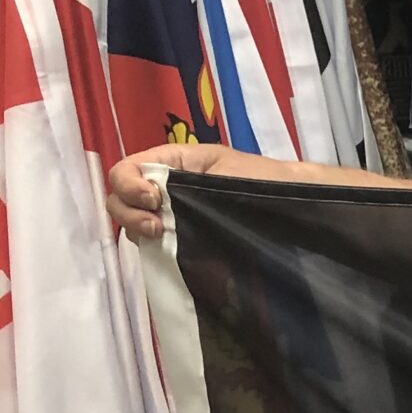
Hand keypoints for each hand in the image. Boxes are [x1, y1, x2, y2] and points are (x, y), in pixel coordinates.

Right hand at [106, 143, 265, 242]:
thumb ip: (184, 179)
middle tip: (156, 227)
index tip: (155, 200)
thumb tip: (156, 195)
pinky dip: (150, 245)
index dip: (130, 185)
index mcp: (171, 163)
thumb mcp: (223, 167)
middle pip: (120, 197)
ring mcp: (169, 214)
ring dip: (136, 228)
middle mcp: (163, 188)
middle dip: (129, 212)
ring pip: (131, 221)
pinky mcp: (179, 238)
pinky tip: (167, 249)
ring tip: (160, 236)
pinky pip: (151, 241)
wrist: (292, 203)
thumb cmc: (261, 179)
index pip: (126, 170)